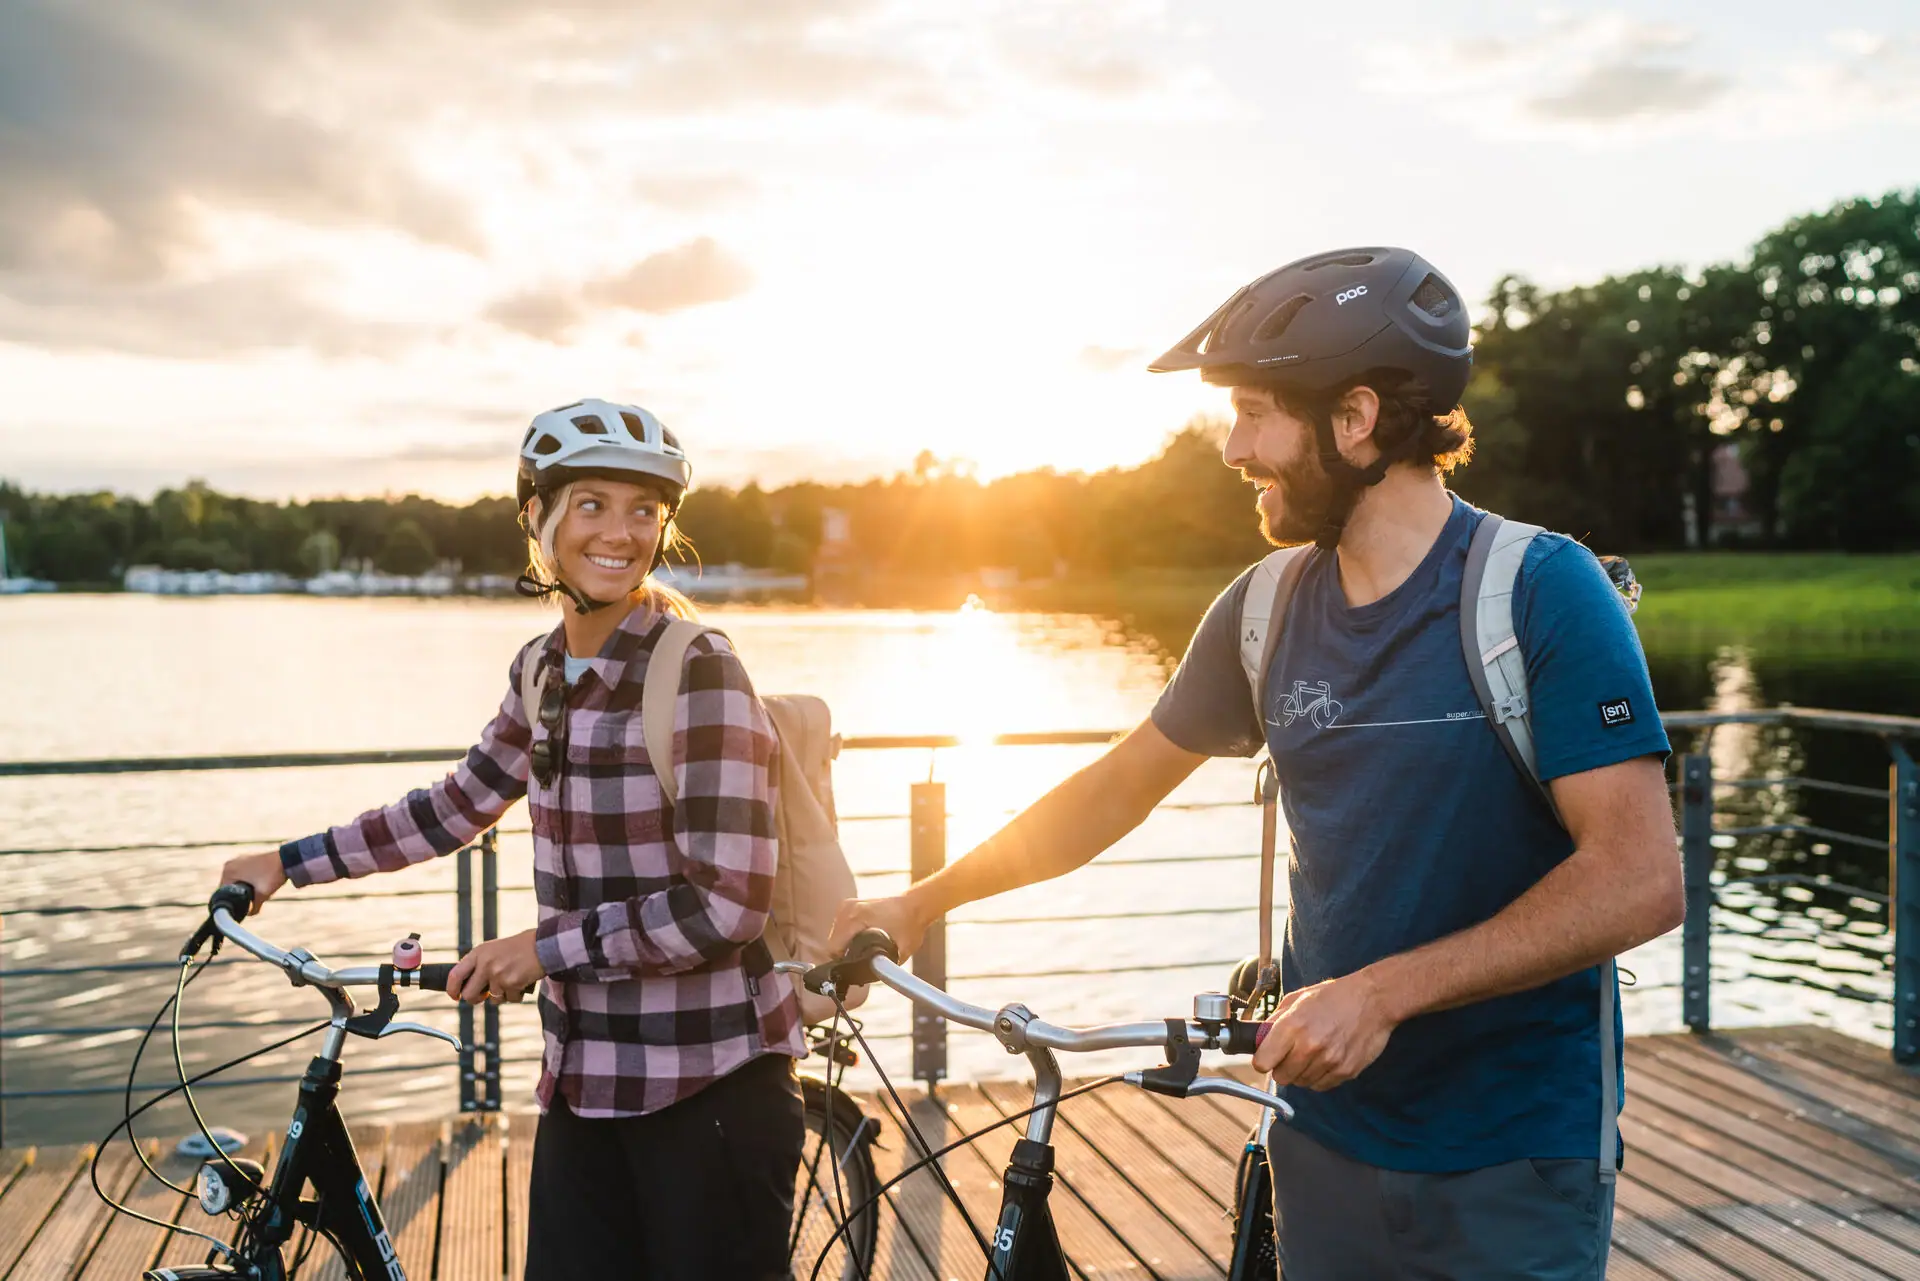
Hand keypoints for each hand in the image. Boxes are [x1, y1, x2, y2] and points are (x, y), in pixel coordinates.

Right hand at [216, 852, 288, 914]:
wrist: (288, 859)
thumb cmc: (273, 875)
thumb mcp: (262, 895)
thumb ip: (253, 908)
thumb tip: (249, 914)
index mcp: (228, 870)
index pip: (223, 892)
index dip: (232, 901)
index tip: (243, 905)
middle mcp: (230, 863)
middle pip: (229, 887)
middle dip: (240, 894)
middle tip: (253, 899)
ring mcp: (238, 860)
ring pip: (237, 881)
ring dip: (244, 888)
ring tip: (257, 890)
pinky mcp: (247, 859)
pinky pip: (243, 875)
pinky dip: (249, 881)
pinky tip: (259, 883)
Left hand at [446, 931, 544, 1004]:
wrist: (544, 944)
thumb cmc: (521, 947)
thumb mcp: (494, 949)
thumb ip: (480, 964)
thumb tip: (469, 984)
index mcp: (479, 953)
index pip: (455, 975)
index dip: (452, 989)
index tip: (455, 996)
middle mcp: (485, 964)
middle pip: (469, 994)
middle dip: (476, 999)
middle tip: (484, 996)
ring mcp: (498, 975)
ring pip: (492, 999)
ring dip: (502, 995)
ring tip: (513, 980)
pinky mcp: (512, 984)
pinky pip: (510, 999)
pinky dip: (517, 995)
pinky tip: (522, 982)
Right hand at [827, 892, 931, 960]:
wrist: (916, 905)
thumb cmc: (910, 926)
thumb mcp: (900, 951)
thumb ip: (883, 967)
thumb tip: (866, 978)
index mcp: (855, 917)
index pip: (833, 948)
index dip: (842, 964)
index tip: (853, 970)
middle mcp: (847, 909)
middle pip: (833, 943)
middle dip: (844, 956)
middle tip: (862, 962)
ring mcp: (847, 905)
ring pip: (835, 936)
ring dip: (845, 946)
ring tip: (863, 951)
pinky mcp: (849, 905)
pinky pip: (841, 928)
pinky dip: (848, 937)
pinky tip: (861, 941)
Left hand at [1250, 971, 1397, 1091]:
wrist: (1373, 1000)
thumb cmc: (1334, 996)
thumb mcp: (1298, 999)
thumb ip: (1275, 1020)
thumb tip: (1259, 1038)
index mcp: (1293, 1026)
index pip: (1262, 1062)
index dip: (1262, 1061)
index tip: (1267, 1057)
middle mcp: (1309, 1047)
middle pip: (1281, 1077)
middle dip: (1282, 1068)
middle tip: (1290, 1055)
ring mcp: (1329, 1061)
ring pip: (1301, 1083)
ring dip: (1301, 1073)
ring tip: (1312, 1054)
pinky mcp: (1346, 1072)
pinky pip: (1321, 1086)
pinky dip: (1319, 1077)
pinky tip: (1325, 1060)